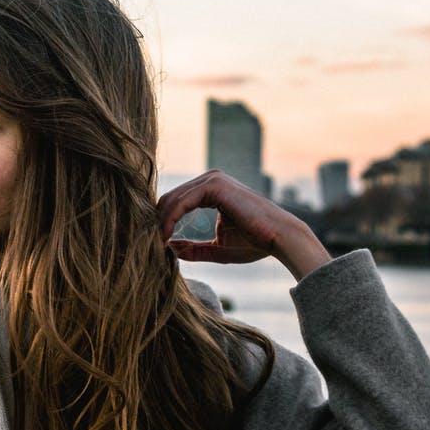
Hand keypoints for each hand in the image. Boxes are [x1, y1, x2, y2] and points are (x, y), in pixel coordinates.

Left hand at [157, 170, 330, 280]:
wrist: (279, 238)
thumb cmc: (254, 243)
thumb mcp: (216, 249)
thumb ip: (192, 249)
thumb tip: (169, 250)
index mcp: (210, 190)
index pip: (175, 203)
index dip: (161, 225)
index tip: (154, 247)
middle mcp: (210, 180)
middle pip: (169, 199)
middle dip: (156, 223)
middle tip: (149, 247)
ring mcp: (212, 179)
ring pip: (172, 200)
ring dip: (160, 224)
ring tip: (156, 245)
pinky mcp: (215, 185)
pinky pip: (181, 202)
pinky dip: (170, 220)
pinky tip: (165, 237)